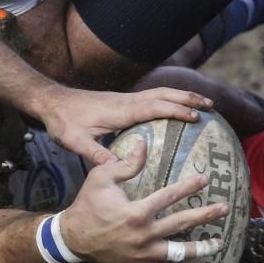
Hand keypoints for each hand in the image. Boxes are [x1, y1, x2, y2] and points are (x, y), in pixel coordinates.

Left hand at [41, 86, 213, 165]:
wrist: (51, 102)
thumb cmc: (64, 122)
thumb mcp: (77, 142)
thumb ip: (97, 155)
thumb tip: (118, 169)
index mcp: (121, 111)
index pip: (155, 107)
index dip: (177, 110)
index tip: (197, 116)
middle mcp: (127, 101)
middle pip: (164, 95)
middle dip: (188, 98)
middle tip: (212, 105)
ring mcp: (125, 100)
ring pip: (159, 93)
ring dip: (181, 96)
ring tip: (202, 103)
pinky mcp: (121, 101)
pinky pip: (151, 97)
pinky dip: (168, 99)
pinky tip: (174, 108)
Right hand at [59, 140, 227, 262]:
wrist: (72, 237)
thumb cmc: (87, 204)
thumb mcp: (101, 178)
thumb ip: (126, 163)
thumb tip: (145, 144)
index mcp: (136, 212)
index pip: (169, 196)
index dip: (189, 186)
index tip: (204, 179)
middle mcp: (143, 234)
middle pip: (181, 224)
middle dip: (205, 215)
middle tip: (224, 208)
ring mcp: (142, 253)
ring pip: (178, 253)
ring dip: (202, 248)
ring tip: (219, 243)